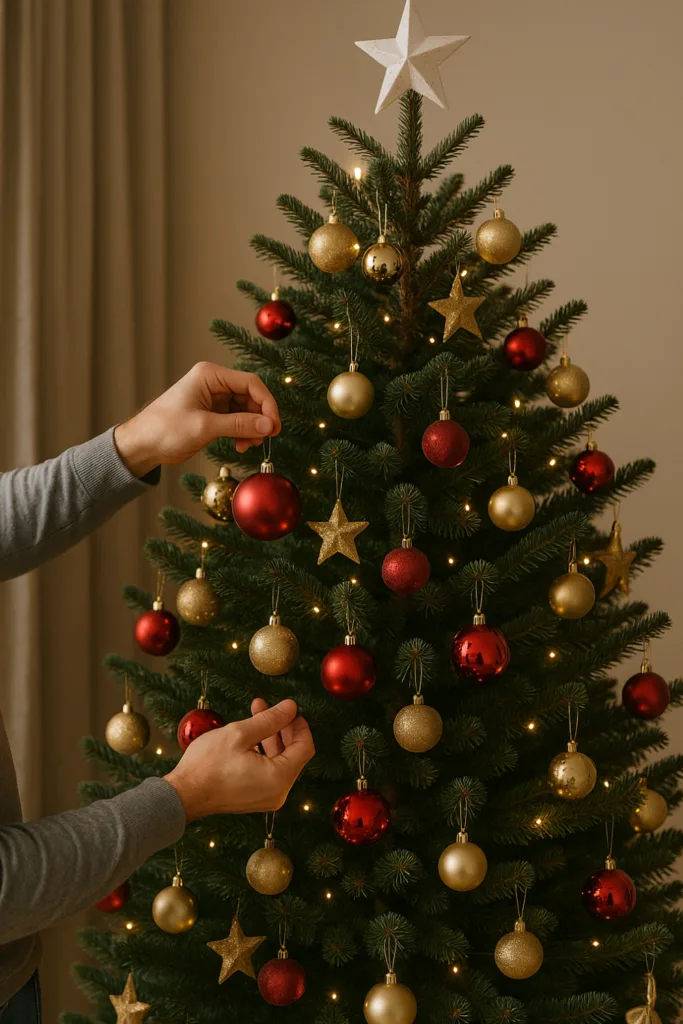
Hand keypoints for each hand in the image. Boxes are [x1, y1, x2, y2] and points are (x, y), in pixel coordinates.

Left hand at [113, 362, 281, 475]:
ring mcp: (214, 398)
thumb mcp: (205, 427)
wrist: (141, 445)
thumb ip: (239, 424)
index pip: (251, 383)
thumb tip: (269, 425)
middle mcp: (214, 383)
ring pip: (246, 410)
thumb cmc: (165, 430)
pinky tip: (240, 446)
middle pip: (251, 396)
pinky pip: (237, 420)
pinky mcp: (213, 413)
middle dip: (259, 419)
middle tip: (263, 440)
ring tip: (248, 446)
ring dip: (252, 428)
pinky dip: (242, 433)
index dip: (267, 404)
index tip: (274, 426)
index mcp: (210, 375)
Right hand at [163, 699, 314, 821]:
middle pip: (292, 754)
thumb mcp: (241, 733)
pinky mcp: (254, 798)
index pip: (305, 748)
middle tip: (268, 706)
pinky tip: (249, 733)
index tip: (290, 709)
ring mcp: (266, 798)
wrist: (183, 795)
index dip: (300, 725)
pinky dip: (262, 751)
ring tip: (255, 711)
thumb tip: (291, 707)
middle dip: (281, 727)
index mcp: (280, 778)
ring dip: (269, 736)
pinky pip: (267, 770)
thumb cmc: (209, 764)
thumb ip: (270, 719)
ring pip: (278, 760)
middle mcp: (278, 793)